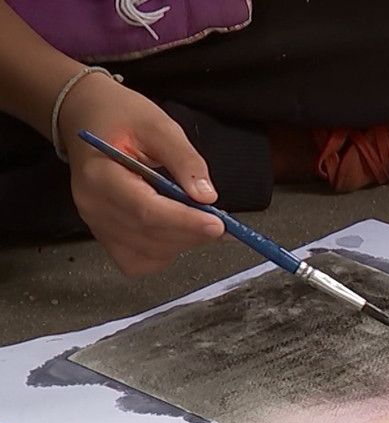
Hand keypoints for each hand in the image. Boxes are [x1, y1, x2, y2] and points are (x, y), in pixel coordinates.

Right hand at [56, 72, 224, 274]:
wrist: (88, 118)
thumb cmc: (120, 117)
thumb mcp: (158, 125)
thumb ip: (185, 160)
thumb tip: (207, 196)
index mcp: (100, 176)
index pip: (146, 211)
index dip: (185, 222)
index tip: (218, 223)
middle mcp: (94, 207)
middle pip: (151, 236)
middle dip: (193, 232)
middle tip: (223, 220)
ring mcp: (97, 224)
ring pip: (149, 254)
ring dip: (183, 242)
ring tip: (201, 219)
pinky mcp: (105, 235)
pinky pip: (138, 261)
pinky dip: (164, 253)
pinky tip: (177, 230)